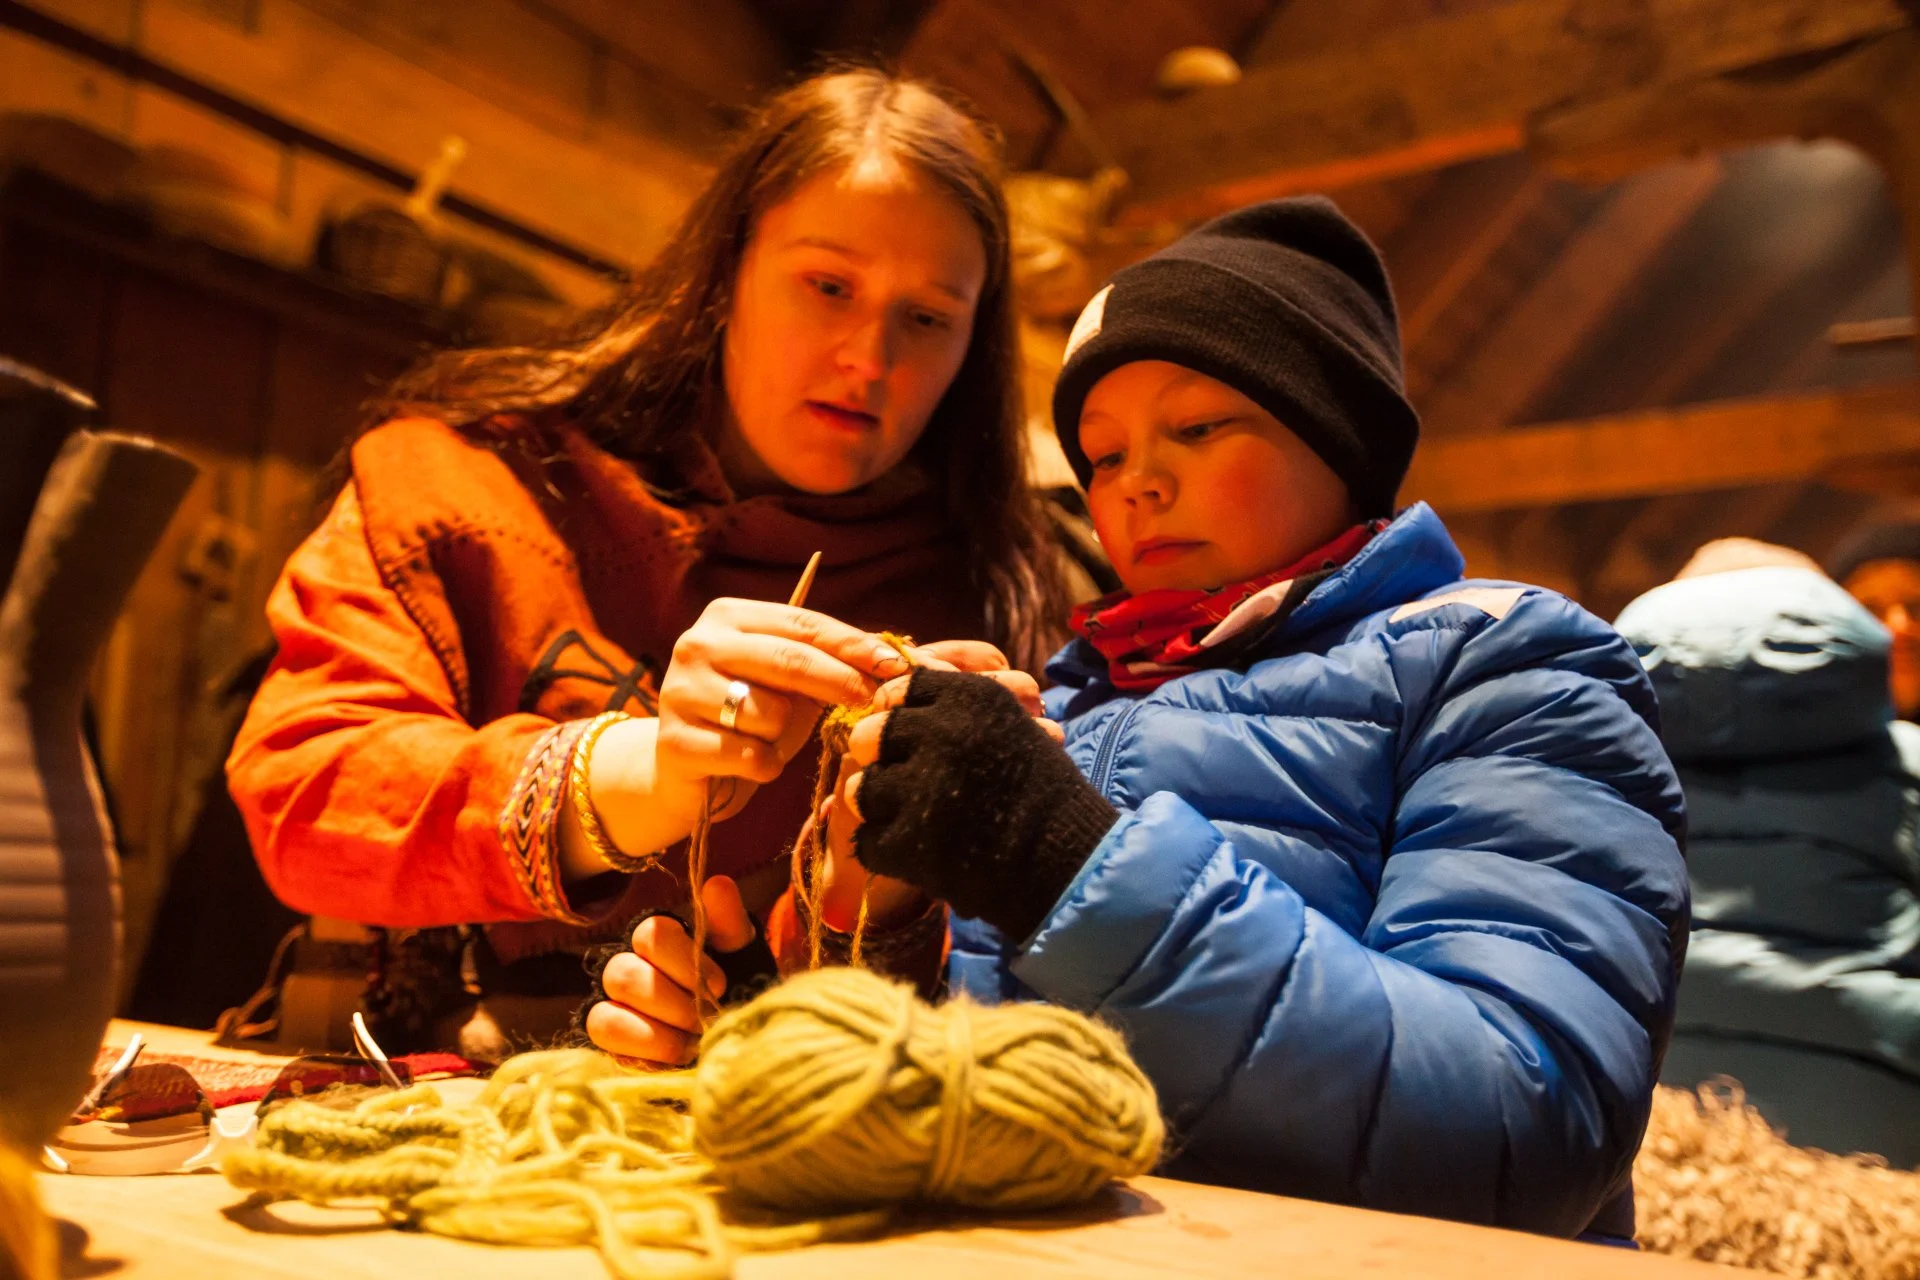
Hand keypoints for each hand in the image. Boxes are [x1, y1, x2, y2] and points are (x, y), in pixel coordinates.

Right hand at [568, 600, 913, 872]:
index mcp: (727, 616)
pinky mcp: (675, 741)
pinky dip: (764, 766)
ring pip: (771, 713)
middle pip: (790, 660)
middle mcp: (696, 644)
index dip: (853, 645)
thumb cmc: (749, 720)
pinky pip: (751, 756)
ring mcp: (680, 691)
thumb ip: (829, 664)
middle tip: (875, 702)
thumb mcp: (789, 685)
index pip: (803, 624)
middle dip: (841, 682)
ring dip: (784, 737)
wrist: (685, 773)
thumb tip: (899, 657)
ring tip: (765, 741)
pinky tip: (748, 765)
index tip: (896, 664)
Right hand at [583, 875, 755, 1065]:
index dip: (683, 961)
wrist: (740, 1033)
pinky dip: (644, 1050)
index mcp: (658, 939)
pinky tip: (676, 1056)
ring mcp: (613, 1006)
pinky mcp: (610, 1044)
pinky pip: (605, 1042)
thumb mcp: (742, 954)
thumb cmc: (739, 986)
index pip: (650, 935)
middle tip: (704, 1020)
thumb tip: (717, 884)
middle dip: (671, 1003)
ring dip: (656, 1032)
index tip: (719, 984)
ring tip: (692, 1043)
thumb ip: (728, 921)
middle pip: (622, 975)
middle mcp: (627, 967)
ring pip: (606, 1012)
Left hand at [825, 671, 1081, 939]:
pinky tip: (911, 849)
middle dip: (879, 755)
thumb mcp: (1008, 724)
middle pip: (870, 735)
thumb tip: (901, 679)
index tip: (907, 732)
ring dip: (878, 802)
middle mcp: (940, 735)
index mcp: (969, 699)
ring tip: (904, 815)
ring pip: (862, 788)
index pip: (900, 690)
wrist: (1067, 862)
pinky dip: (886, 847)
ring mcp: (920, 790)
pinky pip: (869, 839)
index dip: (898, 713)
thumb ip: (956, 702)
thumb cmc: (1042, 790)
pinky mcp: (909, 844)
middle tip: (899, 775)